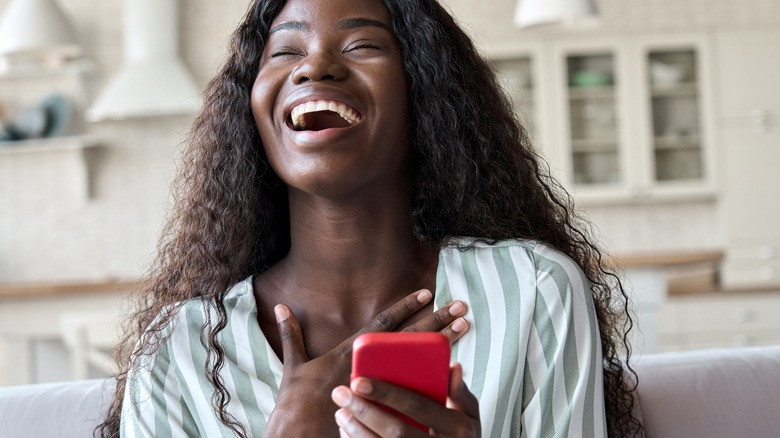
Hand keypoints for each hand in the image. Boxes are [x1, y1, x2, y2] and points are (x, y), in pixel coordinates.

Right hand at [264, 289, 469, 436]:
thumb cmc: (295, 406)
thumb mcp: (293, 367)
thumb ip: (291, 334)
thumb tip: (281, 306)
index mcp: (349, 354)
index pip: (383, 324)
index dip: (405, 306)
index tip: (427, 292)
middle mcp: (370, 368)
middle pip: (410, 338)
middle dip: (436, 320)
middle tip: (461, 304)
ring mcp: (381, 389)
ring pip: (421, 362)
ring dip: (444, 344)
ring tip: (465, 327)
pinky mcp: (387, 410)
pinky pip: (417, 396)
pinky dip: (436, 383)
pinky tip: (456, 372)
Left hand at [331, 362, 480, 436]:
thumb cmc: (461, 435)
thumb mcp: (470, 413)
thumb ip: (460, 391)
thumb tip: (453, 366)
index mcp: (458, 428)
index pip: (418, 406)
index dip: (387, 393)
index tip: (359, 380)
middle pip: (396, 431)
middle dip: (364, 411)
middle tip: (341, 393)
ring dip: (357, 430)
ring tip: (341, 412)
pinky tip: (348, 431)